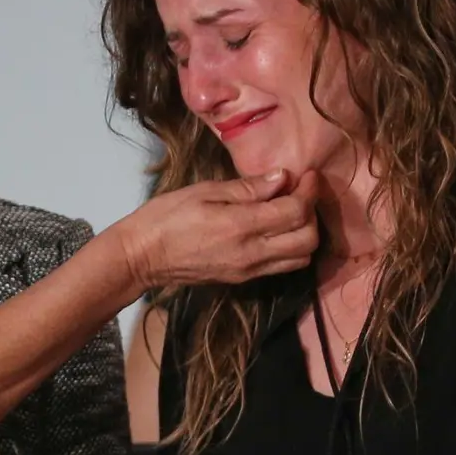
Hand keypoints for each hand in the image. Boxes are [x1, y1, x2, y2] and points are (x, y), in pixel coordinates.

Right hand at [118, 168, 319, 289]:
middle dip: (313, 213)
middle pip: (308, 240)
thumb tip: (282, 178)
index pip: (296, 212)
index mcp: (242, 226)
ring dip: (306, 234)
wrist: (142, 257)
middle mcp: (252, 254)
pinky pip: (282, 266)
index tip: (308, 175)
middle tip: (302, 192)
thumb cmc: (166, 217)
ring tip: (292, 211)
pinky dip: (291, 247)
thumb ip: (248, 188)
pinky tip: (277, 228)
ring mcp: (250, 271)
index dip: (309, 191)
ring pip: (300, 258)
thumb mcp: (205, 191)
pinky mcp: (243, 279)